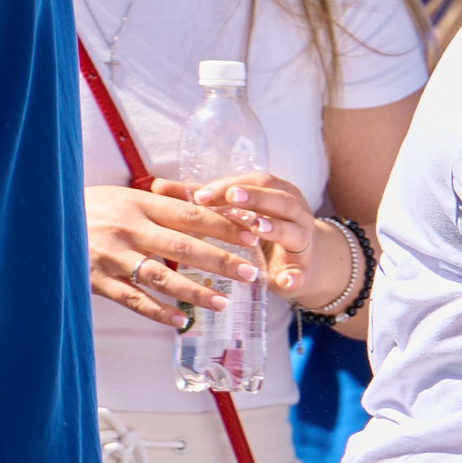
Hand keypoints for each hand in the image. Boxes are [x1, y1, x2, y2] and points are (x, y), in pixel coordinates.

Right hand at [85, 182, 266, 327]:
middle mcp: (128, 229)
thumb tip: (212, 200)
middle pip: (182, 246)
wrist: (39, 220)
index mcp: (140, 204)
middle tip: (250, 273)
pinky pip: (131, 299)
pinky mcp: (94, 279)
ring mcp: (111, 255)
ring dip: (193, 291)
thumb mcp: (128, 196)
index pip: (191, 215)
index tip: (253, 237)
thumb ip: (167, 201)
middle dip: (220, 261)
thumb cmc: (94, 207)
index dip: (224, 227)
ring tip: (222, 302)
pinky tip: (180, 321)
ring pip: (160, 276)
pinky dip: (156, 311)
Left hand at [182, 171, 348, 308]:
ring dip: (277, 228)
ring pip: (294, 231)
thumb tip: (157, 186)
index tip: (204, 195)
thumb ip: (202, 201)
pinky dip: (294, 276)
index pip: (256, 182)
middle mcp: (294, 212)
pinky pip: (301, 273)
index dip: (230, 186)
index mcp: (277, 193)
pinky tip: (284, 281)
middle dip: (256, 198)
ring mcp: (303, 240)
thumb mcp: (235, 214)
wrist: (300, 263)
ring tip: (257, 229)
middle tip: (232, 199)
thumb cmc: (259, 231)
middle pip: (280, 199)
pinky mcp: (304, 269)